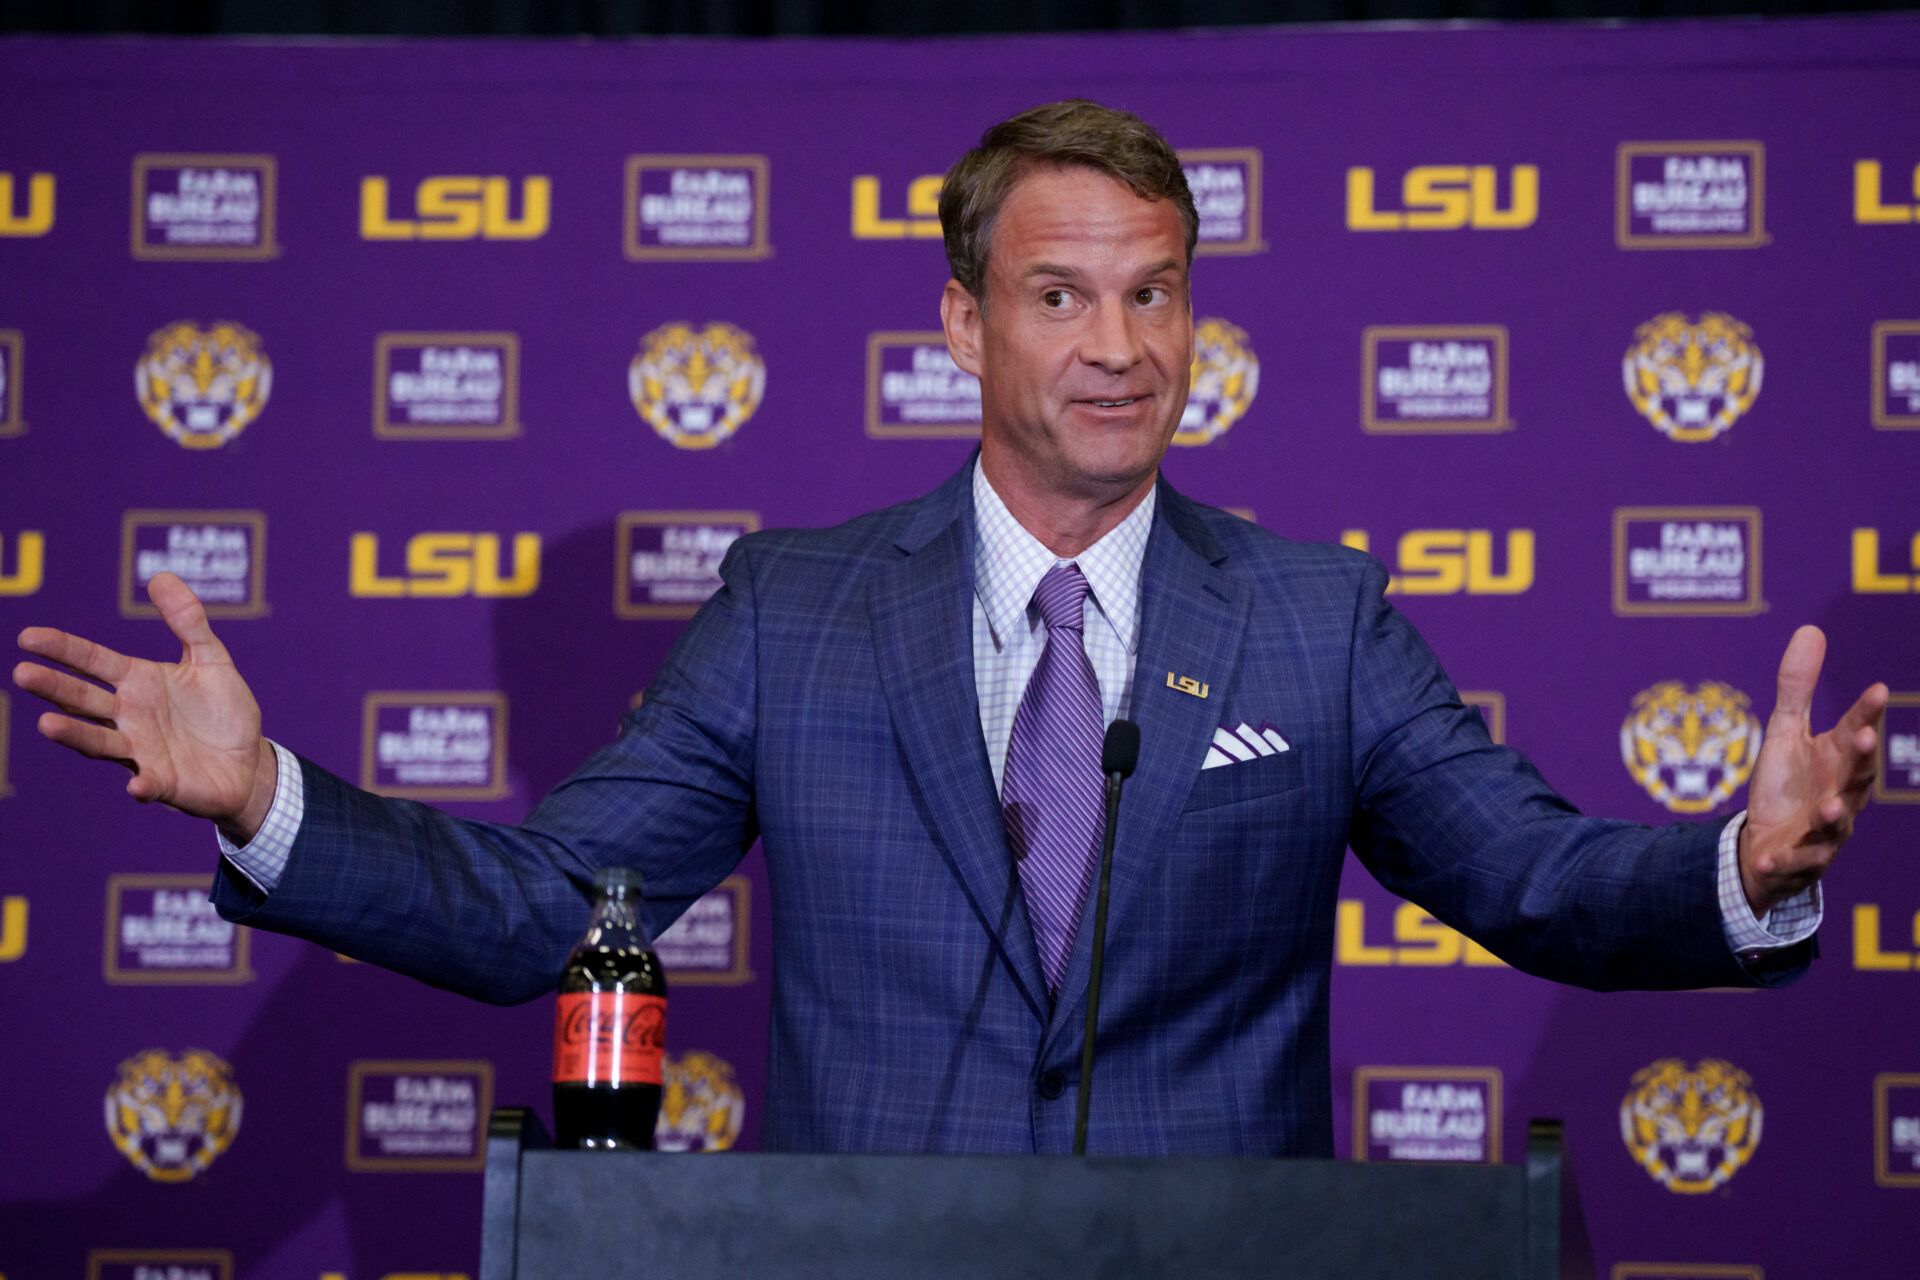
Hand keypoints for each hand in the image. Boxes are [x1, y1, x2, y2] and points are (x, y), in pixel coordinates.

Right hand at [12, 572, 275, 841]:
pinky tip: (135, 785)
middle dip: (55, 688)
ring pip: (100, 742)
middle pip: (84, 700)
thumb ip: (188, 621)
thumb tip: (160, 576)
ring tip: (46, 723)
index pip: (93, 662)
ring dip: (74, 734)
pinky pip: (149, 784)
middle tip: (23, 673)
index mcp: (138, 683)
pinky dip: (141, 785)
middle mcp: (129, 717)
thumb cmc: (224, 711)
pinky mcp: (164, 782)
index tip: (28, 637)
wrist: (248, 762)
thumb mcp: (210, 660)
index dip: (63, 649)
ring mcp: (141, 751)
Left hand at [1739, 625, 1886, 916]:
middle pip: (1857, 777)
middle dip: (1862, 759)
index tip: (1877, 689)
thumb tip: (1811, 629)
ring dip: (1835, 815)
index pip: (1856, 732)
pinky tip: (1765, 857)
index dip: (1867, 713)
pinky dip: (1781, 862)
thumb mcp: (1786, 732)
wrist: (1766, 842)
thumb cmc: (1786, 784)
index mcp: (1838, 761)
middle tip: (1862, 737)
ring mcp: (1824, 831)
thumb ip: (1798, 688)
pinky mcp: (1800, 860)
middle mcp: (1841, 794)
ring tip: (1830, 805)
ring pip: (1836, 824)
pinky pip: (1793, 862)